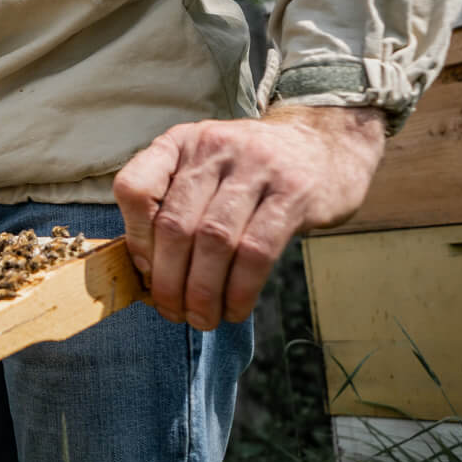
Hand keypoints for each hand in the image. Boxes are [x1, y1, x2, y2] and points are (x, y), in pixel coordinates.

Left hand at [112, 105, 384, 329]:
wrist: (327, 144)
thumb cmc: (253, 170)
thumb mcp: (206, 167)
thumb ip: (174, 204)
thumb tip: (146, 272)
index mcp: (180, 143)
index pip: (134, 188)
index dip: (134, 240)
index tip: (145, 273)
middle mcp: (213, 148)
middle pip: (174, 225)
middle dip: (168, 281)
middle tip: (171, 312)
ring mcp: (256, 167)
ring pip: (214, 241)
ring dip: (202, 291)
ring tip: (202, 318)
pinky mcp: (294, 192)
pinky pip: (256, 250)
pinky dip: (240, 288)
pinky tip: (235, 308)